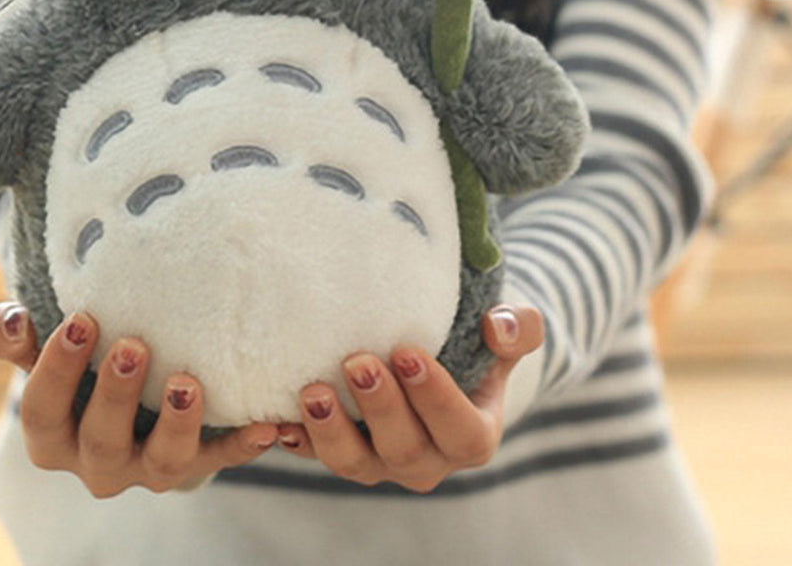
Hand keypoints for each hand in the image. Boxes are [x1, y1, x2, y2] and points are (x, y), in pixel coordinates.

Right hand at [0, 303, 278, 496]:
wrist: (129, 390)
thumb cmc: (80, 360)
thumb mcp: (42, 346)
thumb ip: (10, 333)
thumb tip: (10, 321)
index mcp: (54, 435)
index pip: (43, 411)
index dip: (57, 370)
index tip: (81, 319)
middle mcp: (97, 461)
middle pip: (100, 441)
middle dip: (116, 396)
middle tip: (133, 346)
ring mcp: (148, 467)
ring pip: (162, 463)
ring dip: (177, 425)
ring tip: (188, 384)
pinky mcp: (195, 463)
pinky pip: (221, 459)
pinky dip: (242, 445)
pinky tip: (267, 426)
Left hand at [274, 304, 542, 492]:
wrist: (448, 359)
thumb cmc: (481, 341)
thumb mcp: (511, 330)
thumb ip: (518, 327)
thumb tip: (498, 327)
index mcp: (473, 436)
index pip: (459, 429)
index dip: (434, 396)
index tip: (408, 352)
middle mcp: (428, 459)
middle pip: (403, 449)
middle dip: (378, 408)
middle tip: (357, 362)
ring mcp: (382, 462)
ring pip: (355, 464)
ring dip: (330, 432)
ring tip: (312, 391)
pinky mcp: (344, 452)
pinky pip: (315, 456)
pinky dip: (295, 441)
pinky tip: (273, 422)